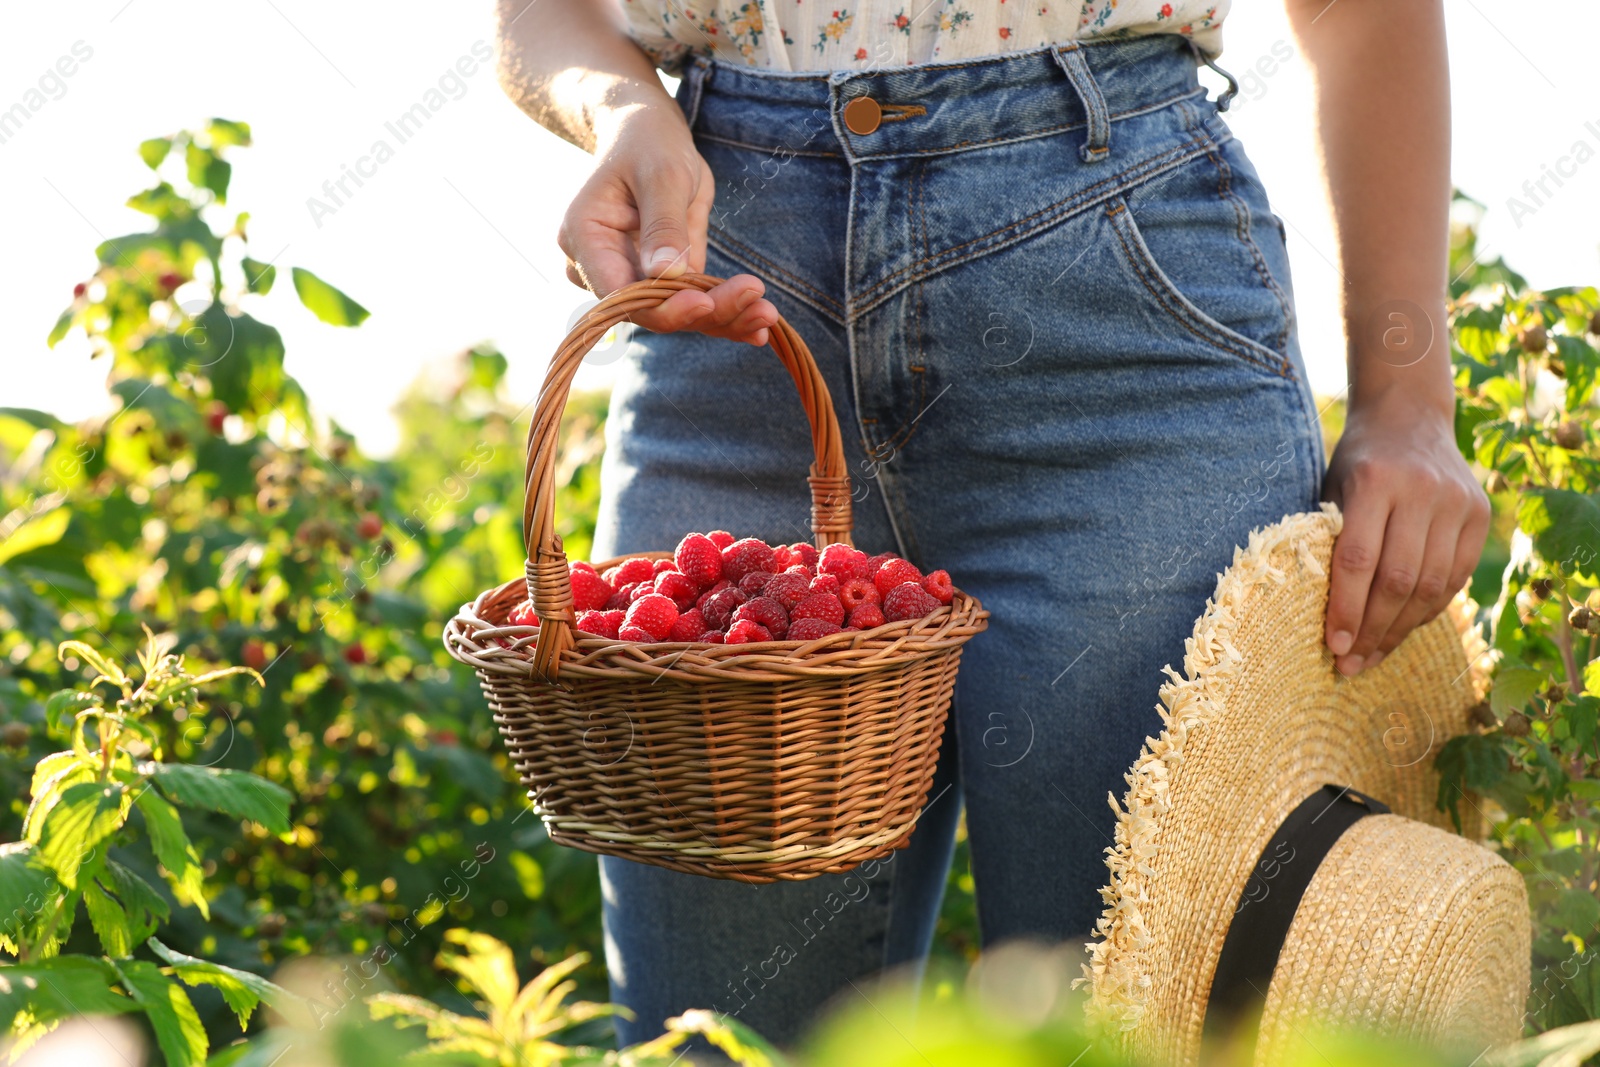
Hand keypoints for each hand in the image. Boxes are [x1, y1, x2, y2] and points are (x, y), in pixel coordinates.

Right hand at [558, 102, 777, 343]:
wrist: (650, 136)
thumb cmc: (649, 143)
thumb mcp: (661, 175)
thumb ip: (663, 225)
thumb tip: (666, 276)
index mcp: (585, 237)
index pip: (618, 293)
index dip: (661, 306)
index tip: (705, 301)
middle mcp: (601, 266)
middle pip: (651, 310)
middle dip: (706, 312)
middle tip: (759, 307)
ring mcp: (633, 276)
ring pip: (676, 313)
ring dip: (725, 318)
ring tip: (767, 315)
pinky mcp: (663, 278)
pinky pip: (692, 304)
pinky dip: (727, 314)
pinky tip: (761, 327)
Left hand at [1321, 389, 1489, 674]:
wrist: (1408, 416)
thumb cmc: (1357, 462)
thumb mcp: (1331, 488)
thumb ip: (1329, 541)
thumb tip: (1317, 615)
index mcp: (1376, 481)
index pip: (1359, 561)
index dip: (1347, 610)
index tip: (1333, 648)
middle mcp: (1423, 491)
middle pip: (1399, 580)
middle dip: (1373, 631)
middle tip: (1349, 666)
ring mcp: (1458, 502)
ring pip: (1432, 586)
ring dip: (1401, 630)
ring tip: (1372, 657)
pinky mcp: (1481, 513)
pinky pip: (1455, 577)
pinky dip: (1427, 609)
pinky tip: (1402, 629)